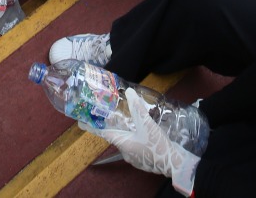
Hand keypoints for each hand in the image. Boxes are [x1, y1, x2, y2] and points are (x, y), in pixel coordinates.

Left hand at [80, 89, 200, 194]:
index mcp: (122, 143)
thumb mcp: (148, 125)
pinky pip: (135, 147)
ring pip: (127, 142)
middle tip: (114, 115)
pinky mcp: (143, 159)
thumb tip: (129, 92)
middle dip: (114, 127)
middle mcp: (125, 151)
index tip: (81, 121)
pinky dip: (136, 139)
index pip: (103, 133)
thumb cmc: (157, 146)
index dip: (92, 126)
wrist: (174, 164)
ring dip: (127, 133)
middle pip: (115, 136)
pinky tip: (145, 134)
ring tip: (133, 122)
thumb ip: (138, 108)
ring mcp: (134, 157)